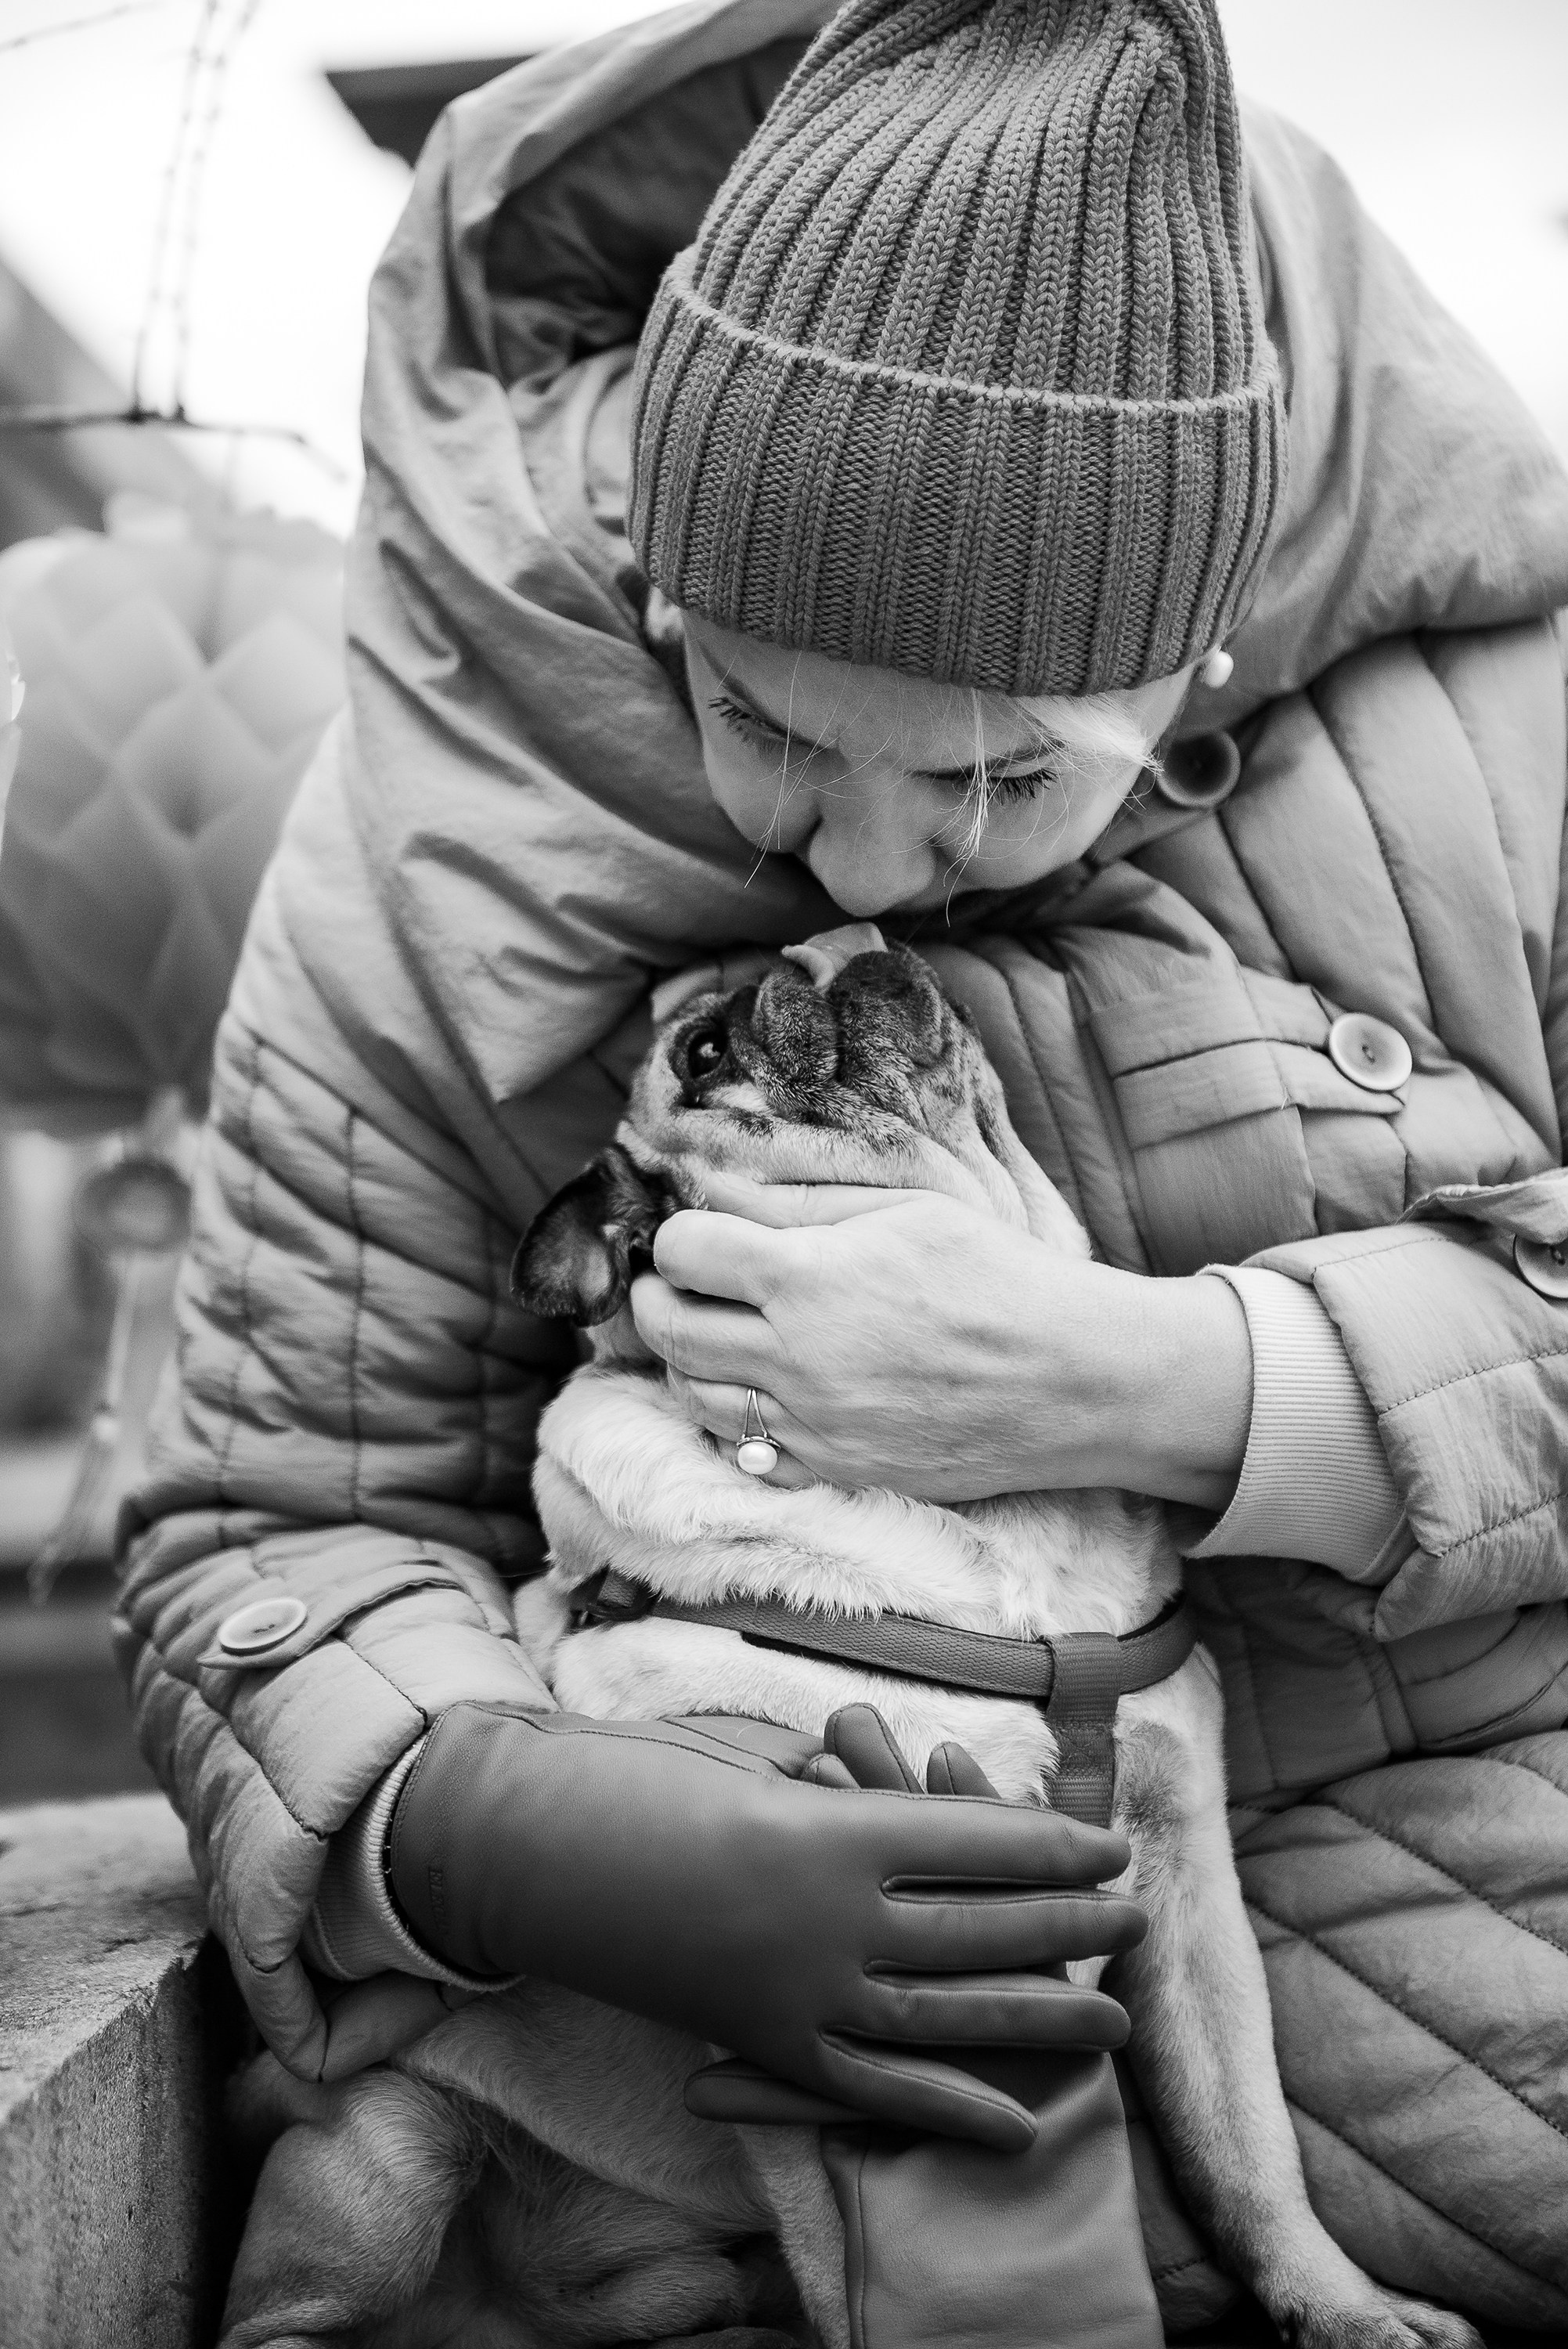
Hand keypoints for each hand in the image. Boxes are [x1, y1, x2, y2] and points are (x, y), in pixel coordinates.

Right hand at [388, 1701, 1146, 2150]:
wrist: (548, 1855)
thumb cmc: (656, 1787)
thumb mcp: (770, 1777)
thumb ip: (857, 1809)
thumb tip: (949, 1820)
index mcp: (830, 1827)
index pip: (972, 1840)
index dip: (1051, 1845)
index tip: (1111, 1848)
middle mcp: (828, 1912)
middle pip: (975, 1922)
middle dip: (1064, 1922)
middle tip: (1135, 1918)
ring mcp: (799, 1987)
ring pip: (944, 2010)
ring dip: (1034, 2014)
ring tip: (1114, 2014)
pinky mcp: (769, 2043)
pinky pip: (872, 2087)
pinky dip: (947, 2108)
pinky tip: (1017, 2122)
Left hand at [630, 1171, 1249, 1507]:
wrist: (1071, 1379)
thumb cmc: (997, 1278)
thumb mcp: (904, 1209)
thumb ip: (803, 1202)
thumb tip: (721, 1190)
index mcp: (809, 1277)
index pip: (684, 1252)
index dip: (679, 1235)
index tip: (696, 1233)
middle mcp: (795, 1357)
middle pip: (668, 1328)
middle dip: (655, 1297)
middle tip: (675, 1281)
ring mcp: (811, 1423)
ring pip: (693, 1395)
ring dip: (684, 1358)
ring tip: (714, 1331)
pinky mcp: (835, 1469)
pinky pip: (742, 1450)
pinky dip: (729, 1416)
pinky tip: (756, 1387)